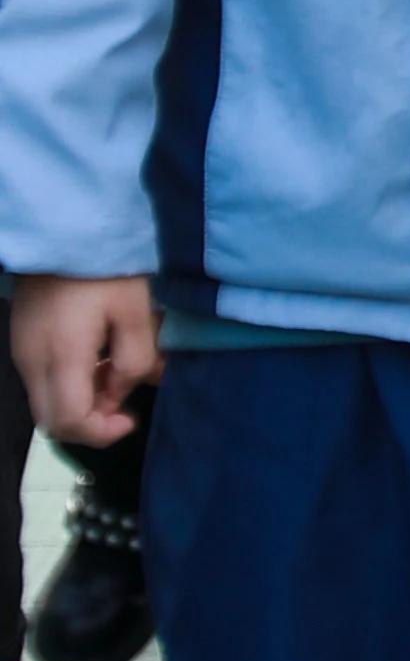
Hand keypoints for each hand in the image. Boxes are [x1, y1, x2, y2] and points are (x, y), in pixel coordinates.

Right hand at [13, 273, 158, 447]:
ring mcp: (22, 350)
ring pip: (45, 402)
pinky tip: (96, 356)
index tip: (130, 419)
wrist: (64, 227)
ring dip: (80, 403)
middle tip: (122, 402)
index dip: (101, 433)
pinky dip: (69, 383)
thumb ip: (136, 359)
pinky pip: (41, 379)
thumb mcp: (135, 310)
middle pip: (51, 421)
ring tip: (113, 372)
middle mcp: (32, 360)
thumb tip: (127, 392)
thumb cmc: (103, 264)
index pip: (69, 422)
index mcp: (61, 355)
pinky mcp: (22, 339)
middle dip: (90, 423)